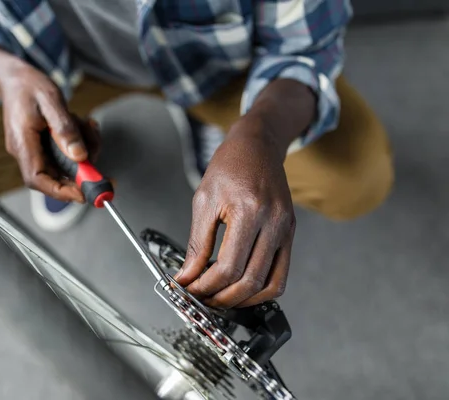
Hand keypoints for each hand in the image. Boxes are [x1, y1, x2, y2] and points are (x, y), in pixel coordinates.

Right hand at [0, 64, 100, 201]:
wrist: (14, 77)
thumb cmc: (29, 85)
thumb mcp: (51, 100)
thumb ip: (65, 129)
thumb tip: (80, 156)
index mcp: (22, 142)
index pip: (37, 179)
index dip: (60, 191)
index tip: (84, 193)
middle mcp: (26, 151)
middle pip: (55, 176)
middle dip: (81, 173)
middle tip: (103, 167)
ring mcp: (34, 150)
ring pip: (64, 164)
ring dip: (84, 151)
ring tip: (90, 128)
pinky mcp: (43, 145)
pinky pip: (65, 153)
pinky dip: (80, 143)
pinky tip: (85, 125)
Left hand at [174, 116, 295, 308]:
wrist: (257, 147)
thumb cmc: (229, 167)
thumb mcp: (203, 201)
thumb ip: (196, 244)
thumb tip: (186, 276)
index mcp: (248, 211)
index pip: (229, 266)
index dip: (206, 286)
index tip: (190, 289)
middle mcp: (272, 222)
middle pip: (250, 281)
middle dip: (222, 298)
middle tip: (202, 299)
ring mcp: (285, 230)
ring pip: (270, 284)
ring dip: (243, 300)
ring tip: (220, 298)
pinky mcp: (290, 234)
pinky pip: (281, 274)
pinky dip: (262, 290)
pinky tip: (242, 289)